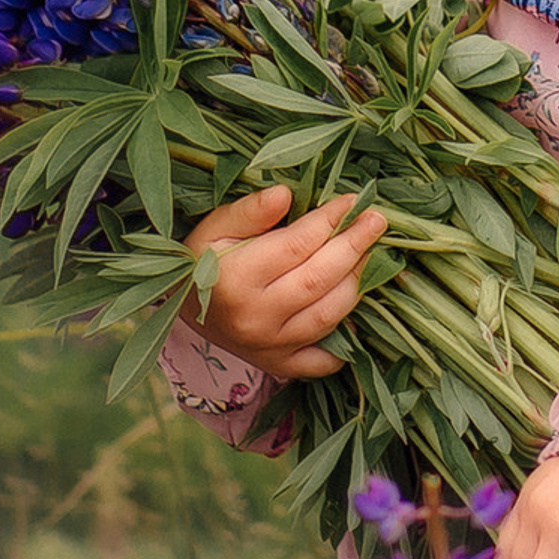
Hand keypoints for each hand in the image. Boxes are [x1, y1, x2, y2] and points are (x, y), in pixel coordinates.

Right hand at [176, 183, 386, 381]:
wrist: (181, 310)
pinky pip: (319, 362)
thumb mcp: (215, 226)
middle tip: (377, 221)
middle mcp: (256, 317)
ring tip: (372, 255)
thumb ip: (250, 211)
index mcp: (237, 278)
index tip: (353, 200)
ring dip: (356, 284)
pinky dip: (343, 344)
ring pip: (326, 317)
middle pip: (317, 280)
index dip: (329, 220)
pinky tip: (359, 319)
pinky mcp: (278, 365)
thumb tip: (286, 193)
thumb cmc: (202, 259)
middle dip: (353, 247)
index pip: (297, 245)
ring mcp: (269, 346)